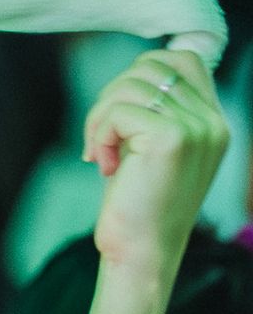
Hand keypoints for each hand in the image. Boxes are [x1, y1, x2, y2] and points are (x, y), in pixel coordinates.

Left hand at [78, 46, 227, 313]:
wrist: (142, 254)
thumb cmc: (138, 207)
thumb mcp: (152, 151)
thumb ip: (154, 111)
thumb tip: (131, 74)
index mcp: (213, 121)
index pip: (182, 59)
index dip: (139, 73)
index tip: (119, 116)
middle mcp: (213, 121)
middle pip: (149, 66)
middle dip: (111, 97)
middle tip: (101, 139)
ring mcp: (197, 128)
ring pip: (130, 84)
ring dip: (100, 117)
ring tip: (101, 154)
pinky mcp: (171, 138)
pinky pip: (118, 110)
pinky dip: (98, 132)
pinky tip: (102, 163)